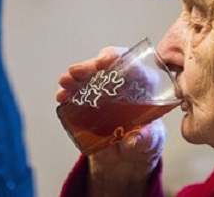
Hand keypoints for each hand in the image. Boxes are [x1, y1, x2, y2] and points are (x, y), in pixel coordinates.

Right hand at [57, 46, 165, 195]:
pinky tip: (62, 97)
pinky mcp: (89, 103)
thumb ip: (146, 138)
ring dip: (75, 78)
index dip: (117, 59)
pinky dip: (68, 93)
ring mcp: (104, 92)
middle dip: (89, 66)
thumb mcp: (151, 139)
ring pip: (89, 77)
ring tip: (64, 82)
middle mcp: (123, 84)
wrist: (129, 155)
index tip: (103, 63)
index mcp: (144, 85)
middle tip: (75, 72)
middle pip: (106, 67)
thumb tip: (133, 140)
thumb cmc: (147, 140)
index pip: (132, 64)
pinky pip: (78, 94)